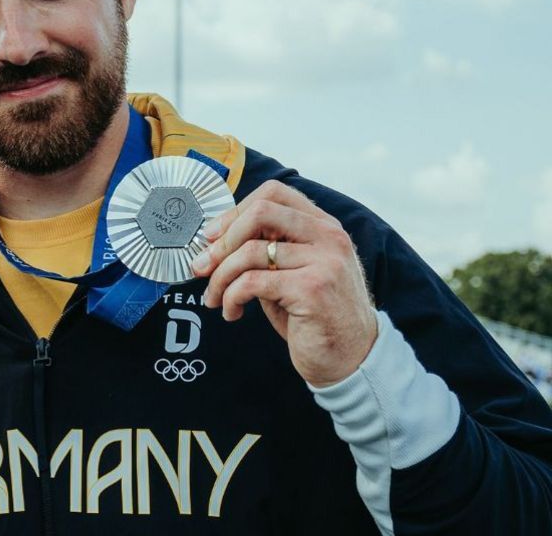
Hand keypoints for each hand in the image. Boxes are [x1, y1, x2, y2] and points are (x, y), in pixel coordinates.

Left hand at [191, 180, 377, 386]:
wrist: (350, 359)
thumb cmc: (313, 316)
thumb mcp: (291, 273)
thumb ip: (266, 250)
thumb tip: (214, 241)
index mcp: (324, 226)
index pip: (273, 193)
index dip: (235, 211)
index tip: (211, 236)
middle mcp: (329, 237)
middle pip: (260, 213)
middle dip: (221, 241)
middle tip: (201, 266)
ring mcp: (324, 261)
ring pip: (249, 252)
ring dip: (219, 277)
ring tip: (213, 298)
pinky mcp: (312, 289)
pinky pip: (251, 283)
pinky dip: (230, 297)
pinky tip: (231, 312)